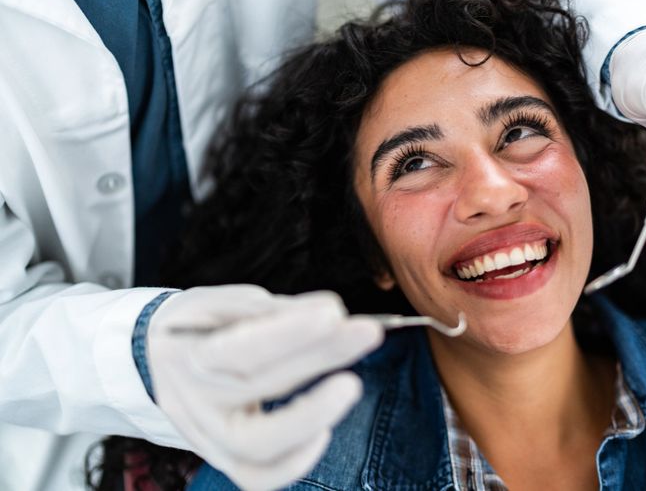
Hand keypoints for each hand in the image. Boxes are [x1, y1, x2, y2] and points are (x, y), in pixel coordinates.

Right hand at [147, 285, 383, 490]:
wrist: (147, 364)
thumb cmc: (194, 329)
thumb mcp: (216, 303)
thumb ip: (271, 310)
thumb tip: (333, 311)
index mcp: (188, 353)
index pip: (240, 346)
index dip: (289, 331)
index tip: (333, 312)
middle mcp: (196, 401)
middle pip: (261, 385)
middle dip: (321, 355)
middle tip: (367, 331)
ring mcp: (208, 437)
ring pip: (257, 446)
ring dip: (310, 415)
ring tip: (350, 384)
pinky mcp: (224, 458)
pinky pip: (257, 477)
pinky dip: (294, 462)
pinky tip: (324, 430)